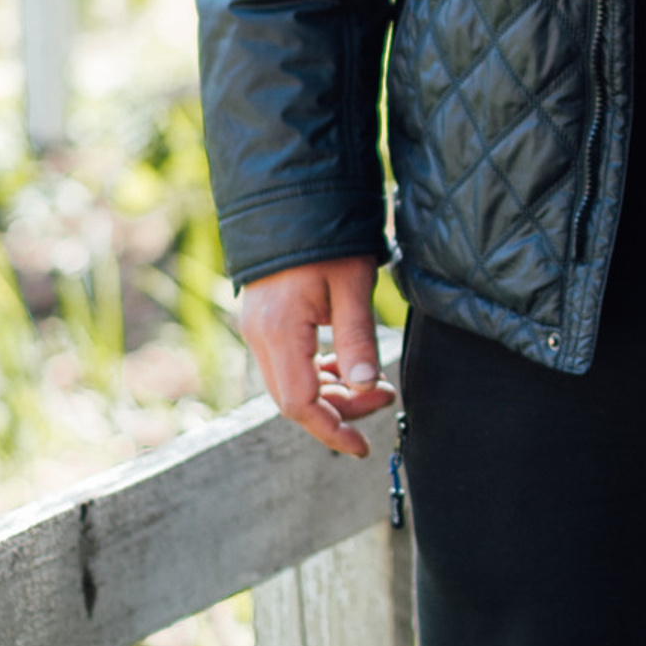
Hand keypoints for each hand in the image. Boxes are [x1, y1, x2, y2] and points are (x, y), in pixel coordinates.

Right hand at [237, 255, 392, 457]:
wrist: (295, 198)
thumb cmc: (329, 237)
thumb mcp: (354, 283)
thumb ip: (357, 336)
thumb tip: (367, 386)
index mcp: (279, 332)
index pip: (300, 403)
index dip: (332, 430)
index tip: (362, 447)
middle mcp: (259, 337)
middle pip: (294, 398)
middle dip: (340, 409)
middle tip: (386, 396)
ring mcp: (258, 330)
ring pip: (291, 383)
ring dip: (332, 391)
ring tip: (376, 383)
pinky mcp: (265, 322)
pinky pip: (289, 364)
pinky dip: (318, 372)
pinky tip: (347, 365)